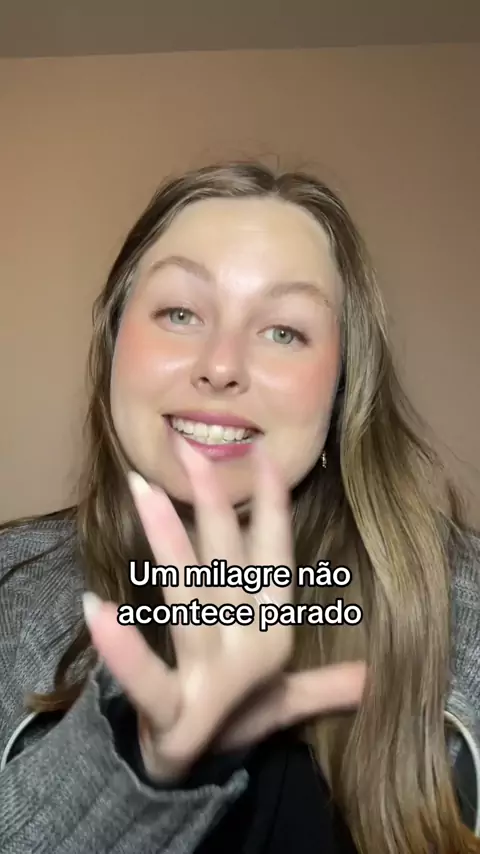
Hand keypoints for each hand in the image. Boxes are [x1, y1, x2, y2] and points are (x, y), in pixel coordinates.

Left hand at [83, 436, 365, 782]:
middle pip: (229, 568)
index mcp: (271, 637)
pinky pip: (145, 679)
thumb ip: (321, 683)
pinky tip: (92, 606)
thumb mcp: (281, 700)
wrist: (193, 778)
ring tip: (145, 492)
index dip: (272, 510)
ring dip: (169, 546)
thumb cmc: (233, 720)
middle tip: (194, 452)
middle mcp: (245, 650)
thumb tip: (370, 676)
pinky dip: (121, 649)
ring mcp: (208, 682)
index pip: (276, 562)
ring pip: (190, 603)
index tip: (264, 458)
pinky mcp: (170, 714)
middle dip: (215, 507)